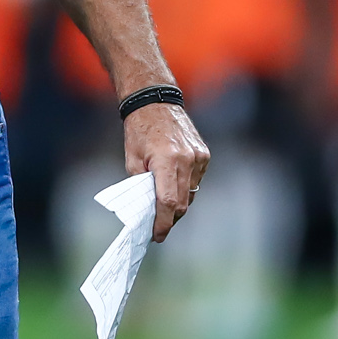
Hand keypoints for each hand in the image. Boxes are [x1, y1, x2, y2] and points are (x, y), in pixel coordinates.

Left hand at [125, 102, 208, 241]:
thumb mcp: (132, 160)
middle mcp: (187, 160)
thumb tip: (148, 209)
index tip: (157, 236)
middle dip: (169, 218)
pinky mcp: (204, 154)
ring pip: (190, 194)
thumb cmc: (139, 130)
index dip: (163, 223)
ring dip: (178, 203)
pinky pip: (196, 181)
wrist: (155, 102)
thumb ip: (142, 185)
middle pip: (181, 202)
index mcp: (166, 160)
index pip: (167, 202)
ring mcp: (199, 157)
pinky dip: (185, 187)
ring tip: (163, 205)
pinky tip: (173, 184)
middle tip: (157, 226)